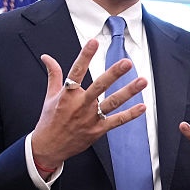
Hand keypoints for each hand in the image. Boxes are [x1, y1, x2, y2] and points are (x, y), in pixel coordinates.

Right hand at [31, 39, 146, 169]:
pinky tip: (142, 106)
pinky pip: (117, 121)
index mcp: (67, 94)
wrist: (49, 147)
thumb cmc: (50, 120)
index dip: (85, 56)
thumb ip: (53, 74)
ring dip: (128, 92)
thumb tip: (47, 57)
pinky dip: (130, 114)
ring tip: (142, 81)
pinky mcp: (98, 130)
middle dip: (114, 74)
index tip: (93, 42)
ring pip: (112, 103)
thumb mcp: (50, 96)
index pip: (76, 71)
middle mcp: (80, 105)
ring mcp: (91, 118)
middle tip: (126, 63)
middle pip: (99, 86)